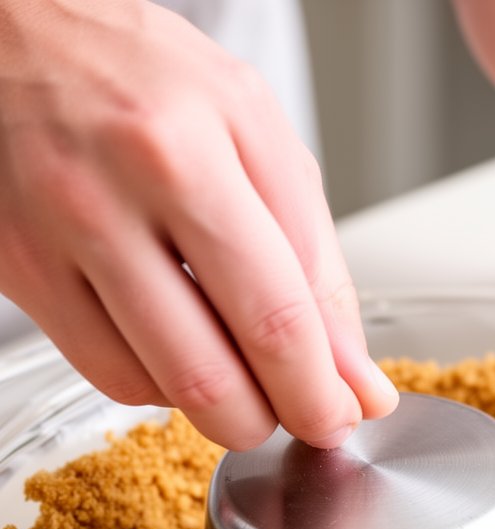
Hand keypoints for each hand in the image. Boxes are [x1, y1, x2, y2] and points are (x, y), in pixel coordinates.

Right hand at [0, 0, 397, 449]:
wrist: (11, 37)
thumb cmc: (138, 74)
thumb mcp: (252, 131)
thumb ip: (312, 254)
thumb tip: (352, 371)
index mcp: (185, 153)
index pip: (275, 314)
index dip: (321, 390)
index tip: (345, 412)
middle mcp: (110, 201)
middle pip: (211, 376)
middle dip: (276, 418)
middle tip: (303, 412)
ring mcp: (56, 246)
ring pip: (160, 390)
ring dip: (225, 410)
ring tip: (250, 374)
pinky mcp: (24, 277)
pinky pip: (111, 378)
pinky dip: (165, 387)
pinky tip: (184, 349)